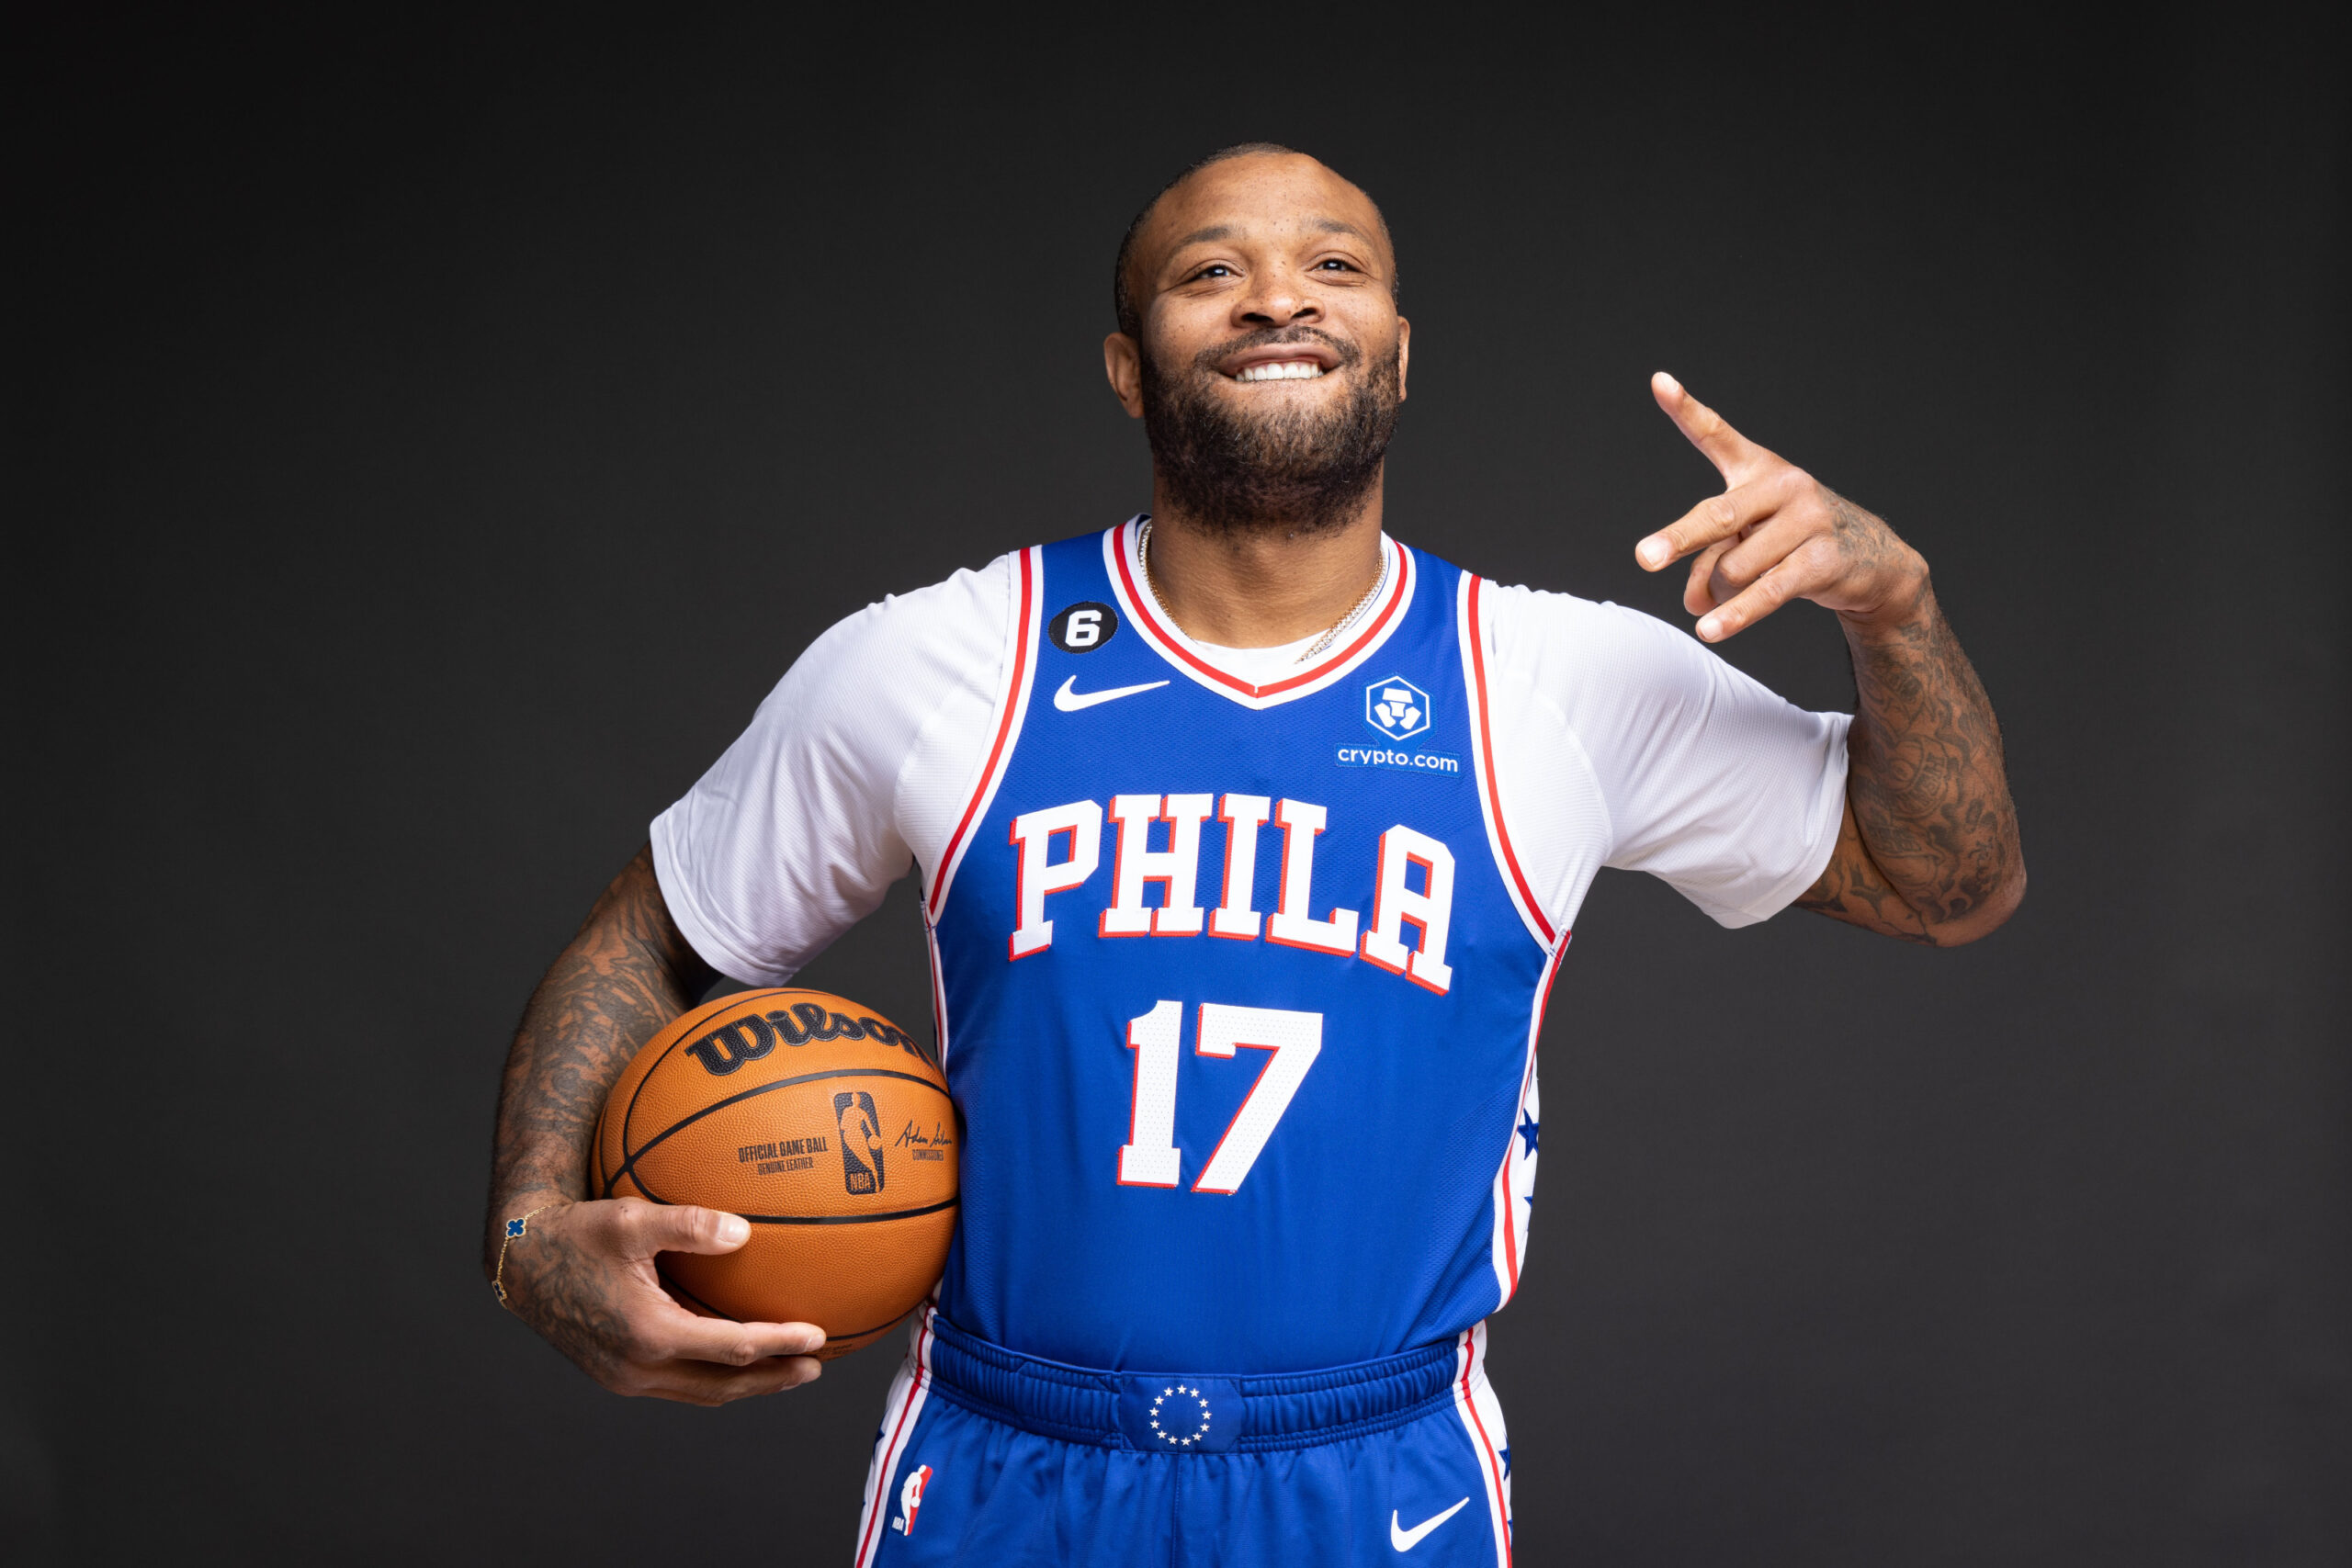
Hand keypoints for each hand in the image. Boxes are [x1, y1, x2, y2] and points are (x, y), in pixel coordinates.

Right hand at [496, 1196, 825, 1403]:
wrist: (520, 1263)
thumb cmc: (577, 1231)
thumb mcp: (631, 1218)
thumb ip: (688, 1224)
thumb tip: (744, 1231)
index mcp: (649, 1333)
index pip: (731, 1347)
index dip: (779, 1344)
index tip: (819, 1335)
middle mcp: (638, 1366)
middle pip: (722, 1385)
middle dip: (773, 1378)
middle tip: (816, 1366)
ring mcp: (625, 1377)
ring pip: (700, 1392)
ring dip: (746, 1385)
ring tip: (785, 1370)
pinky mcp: (616, 1375)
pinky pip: (679, 1386)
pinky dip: (714, 1377)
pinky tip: (731, 1357)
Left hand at [1635, 372, 1926, 641]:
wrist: (1871, 563)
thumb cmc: (1794, 542)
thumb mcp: (1748, 543)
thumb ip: (1711, 564)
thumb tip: (1694, 604)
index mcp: (1760, 470)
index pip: (1718, 435)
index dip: (1687, 409)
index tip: (1660, 384)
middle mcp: (1785, 486)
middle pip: (1718, 516)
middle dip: (1680, 539)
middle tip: (1646, 557)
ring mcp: (1808, 520)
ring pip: (1735, 567)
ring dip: (1719, 594)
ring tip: (1720, 602)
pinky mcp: (1823, 560)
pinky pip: (1766, 592)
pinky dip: (1736, 614)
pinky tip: (1711, 630)